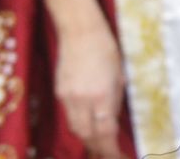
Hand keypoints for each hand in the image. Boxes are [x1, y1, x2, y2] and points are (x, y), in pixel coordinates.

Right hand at [54, 24, 125, 158]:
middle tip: (110, 154)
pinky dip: (79, 123)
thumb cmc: (107, 49)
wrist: (80, 32)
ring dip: (88, 138)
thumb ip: (116, 101)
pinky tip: (87, 124)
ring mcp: (68, 97)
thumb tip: (112, 121)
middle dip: (98, 148)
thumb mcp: (120, 76)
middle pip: (87, 136)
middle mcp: (82, 100)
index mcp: (102, 95)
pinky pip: (69, 116)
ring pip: (76, 129)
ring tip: (99, 145)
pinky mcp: (59, 93)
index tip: (120, 156)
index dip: (112, 150)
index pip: (105, 133)